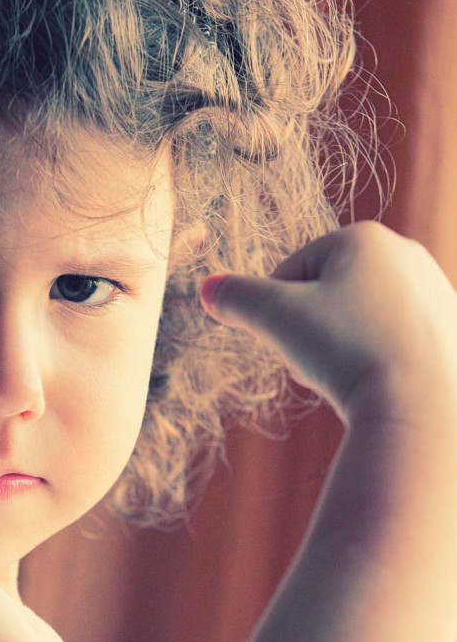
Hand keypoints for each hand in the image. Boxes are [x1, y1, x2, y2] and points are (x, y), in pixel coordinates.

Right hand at [200, 222, 456, 427]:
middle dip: (312, 332)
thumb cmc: (348, 351)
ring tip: (350, 378)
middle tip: (318, 364)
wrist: (422, 404)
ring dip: (343, 350)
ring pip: (362, 320)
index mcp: (364, 238)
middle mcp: (407, 255)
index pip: (291, 272)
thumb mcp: (276, 319)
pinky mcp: (452, 332)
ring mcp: (436, 293)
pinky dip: (379, 364)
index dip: (277, 315)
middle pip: (329, 295)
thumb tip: (208, 289)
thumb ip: (237, 298)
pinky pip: (395, 344)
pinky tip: (382, 387)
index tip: (292, 344)